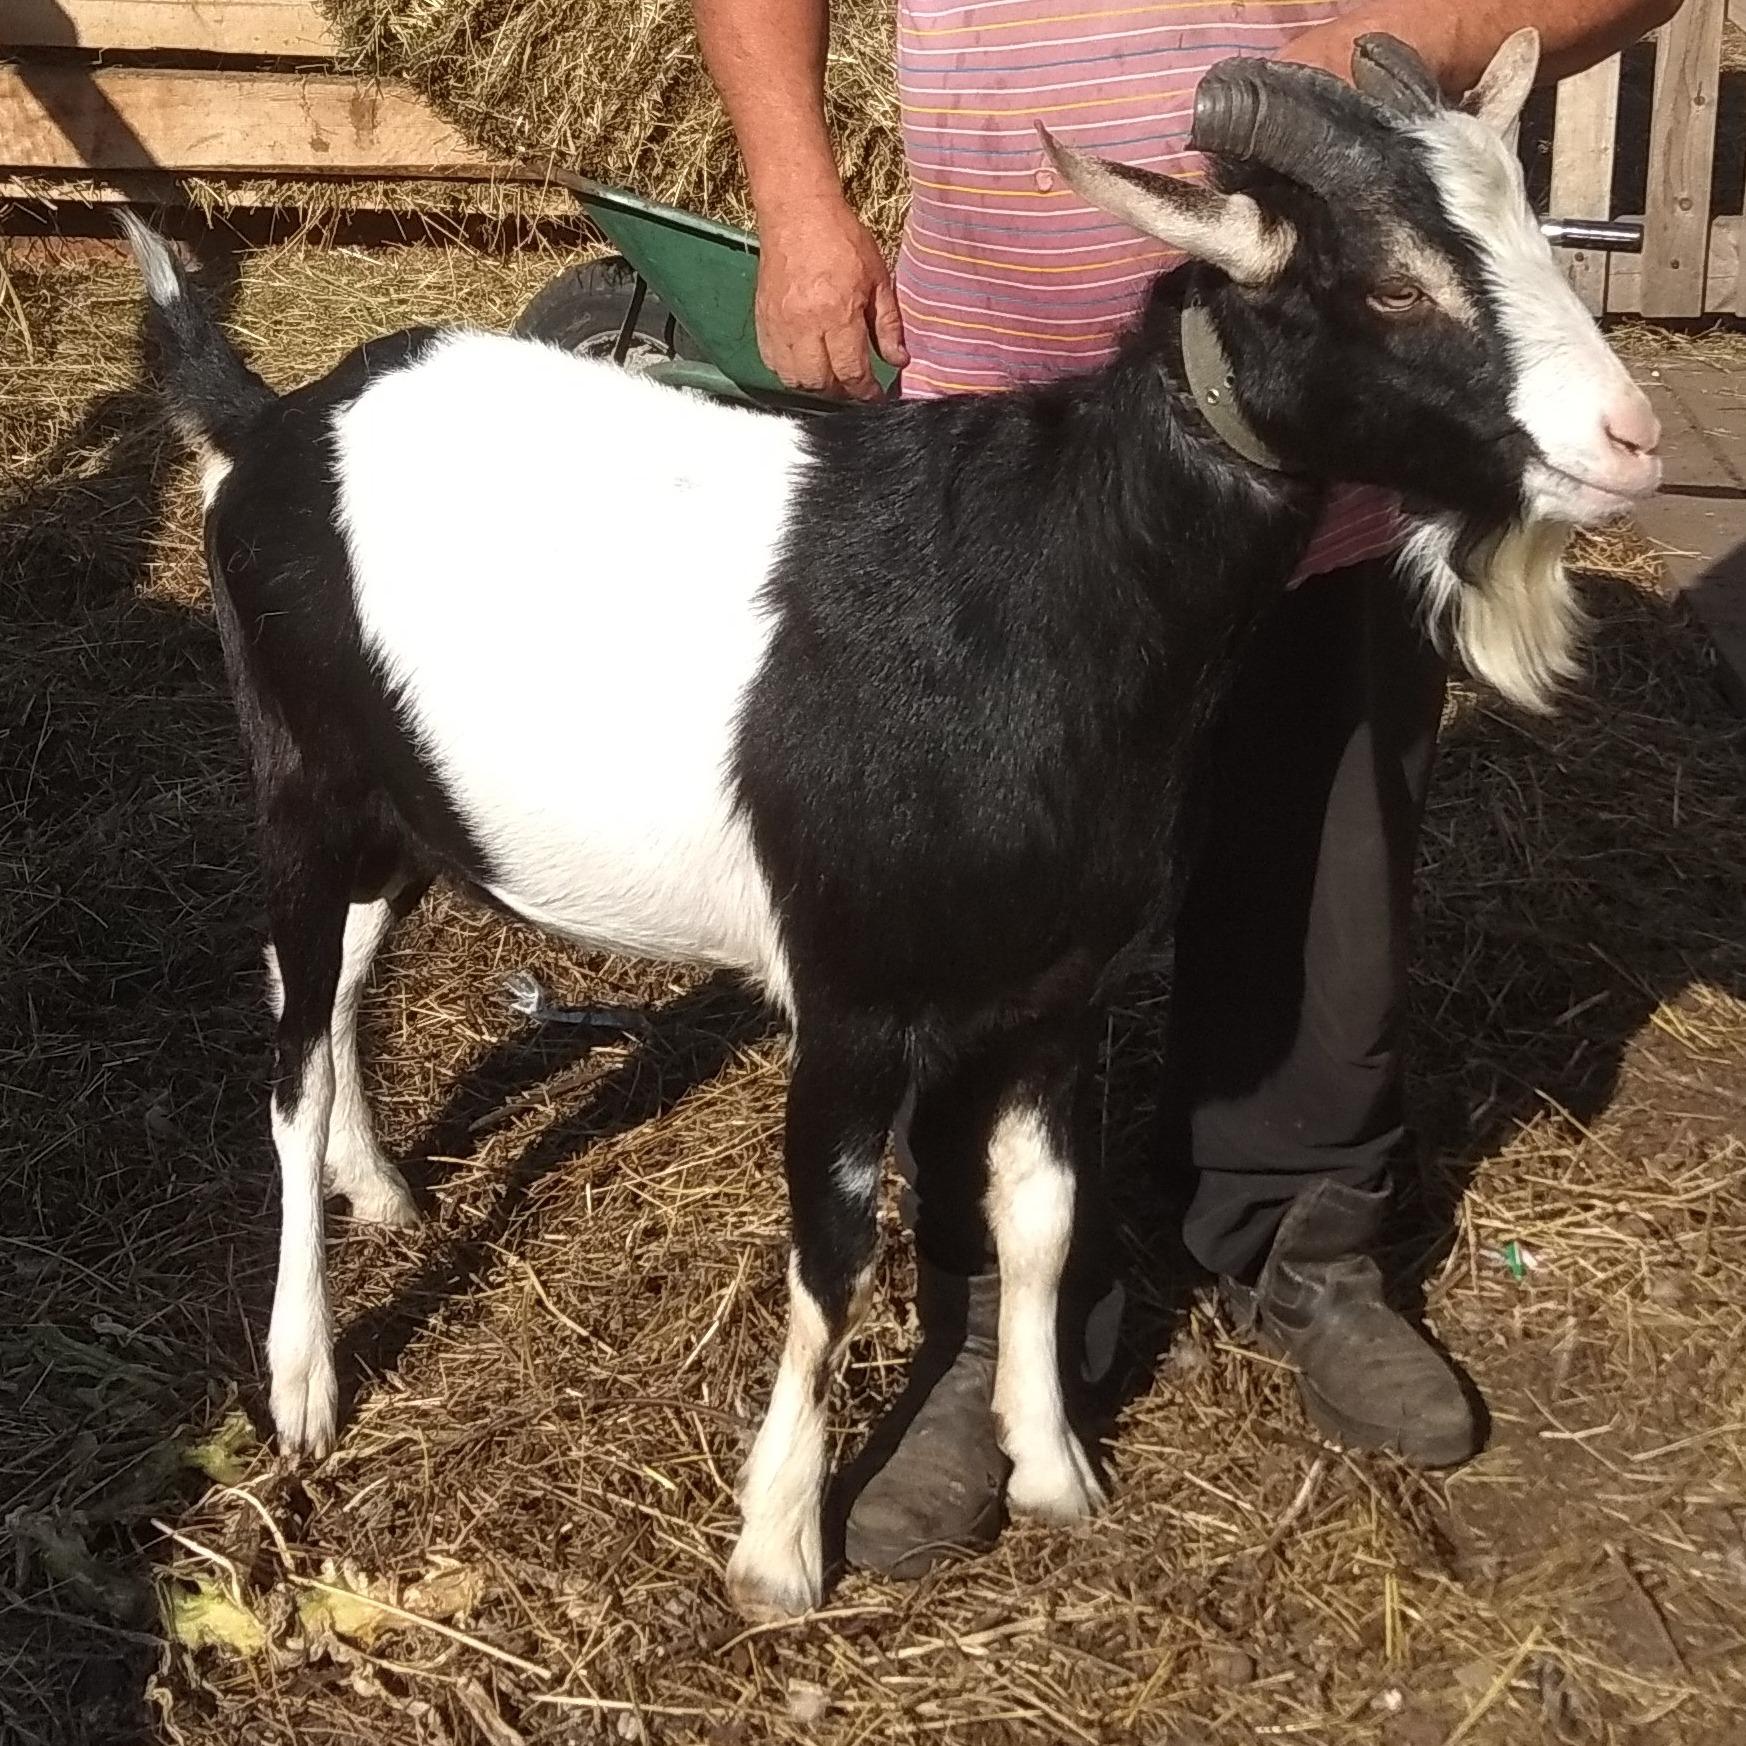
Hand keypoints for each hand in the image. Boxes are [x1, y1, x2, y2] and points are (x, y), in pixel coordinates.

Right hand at [755, 196, 907, 399]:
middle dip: (841, 391)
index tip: (875, 395)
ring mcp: (779, 324)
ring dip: (814, 383)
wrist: (797, 212)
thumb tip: (898, 361)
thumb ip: (888, 324)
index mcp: (838, 314)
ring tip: (830, 373)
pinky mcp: (762, 320)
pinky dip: (790, 371)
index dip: (865, 391)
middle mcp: (805, 325)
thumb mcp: (877, 279)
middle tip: (854, 383)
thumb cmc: (841, 240)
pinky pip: (772, 363)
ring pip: (794, 378)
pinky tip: (805, 361)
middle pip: (821, 382)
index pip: (851, 372)